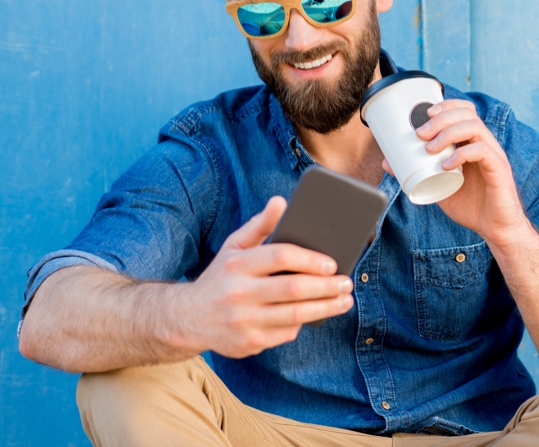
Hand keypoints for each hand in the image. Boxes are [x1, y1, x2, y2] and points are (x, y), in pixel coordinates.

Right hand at [176, 196, 354, 357]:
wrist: (186, 318)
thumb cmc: (221, 276)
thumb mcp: (234, 247)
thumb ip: (260, 225)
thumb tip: (281, 201)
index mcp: (237, 264)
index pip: (280, 256)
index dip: (310, 260)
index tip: (332, 263)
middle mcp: (238, 293)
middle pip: (293, 289)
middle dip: (327, 287)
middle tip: (347, 283)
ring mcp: (242, 320)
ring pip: (295, 316)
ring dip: (326, 308)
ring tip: (344, 301)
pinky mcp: (247, 343)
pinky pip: (285, 334)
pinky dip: (303, 324)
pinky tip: (316, 315)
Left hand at [384, 99, 531, 246]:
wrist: (494, 228)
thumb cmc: (470, 205)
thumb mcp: (437, 186)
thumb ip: (417, 172)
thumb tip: (388, 162)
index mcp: (472, 142)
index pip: (464, 110)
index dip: (445, 105)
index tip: (424, 114)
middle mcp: (485, 143)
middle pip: (467, 114)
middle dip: (441, 118)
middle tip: (420, 133)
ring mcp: (493, 154)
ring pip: (475, 127)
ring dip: (448, 133)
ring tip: (429, 149)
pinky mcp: (499, 168)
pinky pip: (483, 151)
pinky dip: (461, 154)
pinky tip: (446, 166)